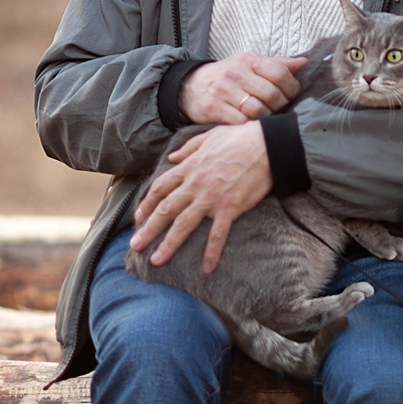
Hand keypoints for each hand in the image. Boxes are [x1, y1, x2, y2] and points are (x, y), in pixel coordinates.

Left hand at [130, 122, 273, 271]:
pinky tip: (207, 267)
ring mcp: (211, 197)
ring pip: (184, 224)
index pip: (161, 188)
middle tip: (135, 246)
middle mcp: (195, 184)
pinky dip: (211, 251)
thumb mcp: (209, 136)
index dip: (147, 203)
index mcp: (189, 167)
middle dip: (149, 229)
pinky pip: (218, 233)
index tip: (139, 217)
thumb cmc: (240, 137)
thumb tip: (172, 157)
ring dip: (169, 244)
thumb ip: (188, 148)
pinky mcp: (230, 207)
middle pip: (165, 210)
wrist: (267, 144)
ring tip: (157, 261)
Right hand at [182, 53, 304, 124]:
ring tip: (265, 116)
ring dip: (266, 117)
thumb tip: (304, 62)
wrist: (190, 87)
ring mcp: (224, 90)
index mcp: (248, 60)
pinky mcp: (214, 107)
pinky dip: (249, 125)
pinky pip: (241, 121)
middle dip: (280, 105)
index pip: (280, 73)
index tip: (291, 95)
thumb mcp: (249, 64)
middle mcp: (236, 73)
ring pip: (258, 109)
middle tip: (278, 109)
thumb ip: (276, 65)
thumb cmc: (228, 76)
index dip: (292, 87)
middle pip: (272, 94)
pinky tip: (250, 122)